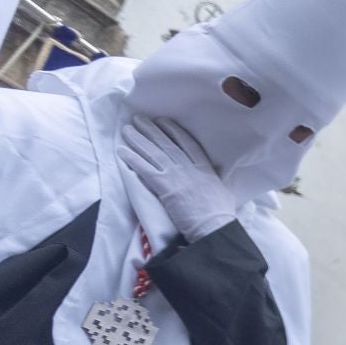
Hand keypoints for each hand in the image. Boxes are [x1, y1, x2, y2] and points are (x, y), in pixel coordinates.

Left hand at [118, 116, 236, 241]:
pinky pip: (145, 169)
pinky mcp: (164, 187)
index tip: (163, 121)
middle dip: (151, 130)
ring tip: (126, 130)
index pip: (187, 143)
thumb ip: (215, 177)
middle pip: (166, 144)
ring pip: (154, 153)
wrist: (213, 225)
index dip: (173, 131)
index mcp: (204, 168)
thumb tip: (216, 170)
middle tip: (139, 119)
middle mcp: (189, 167)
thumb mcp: (223, 190)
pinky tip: (122, 150)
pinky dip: (132, 159)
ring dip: (138, 140)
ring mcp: (176, 176)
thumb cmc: (221, 213)